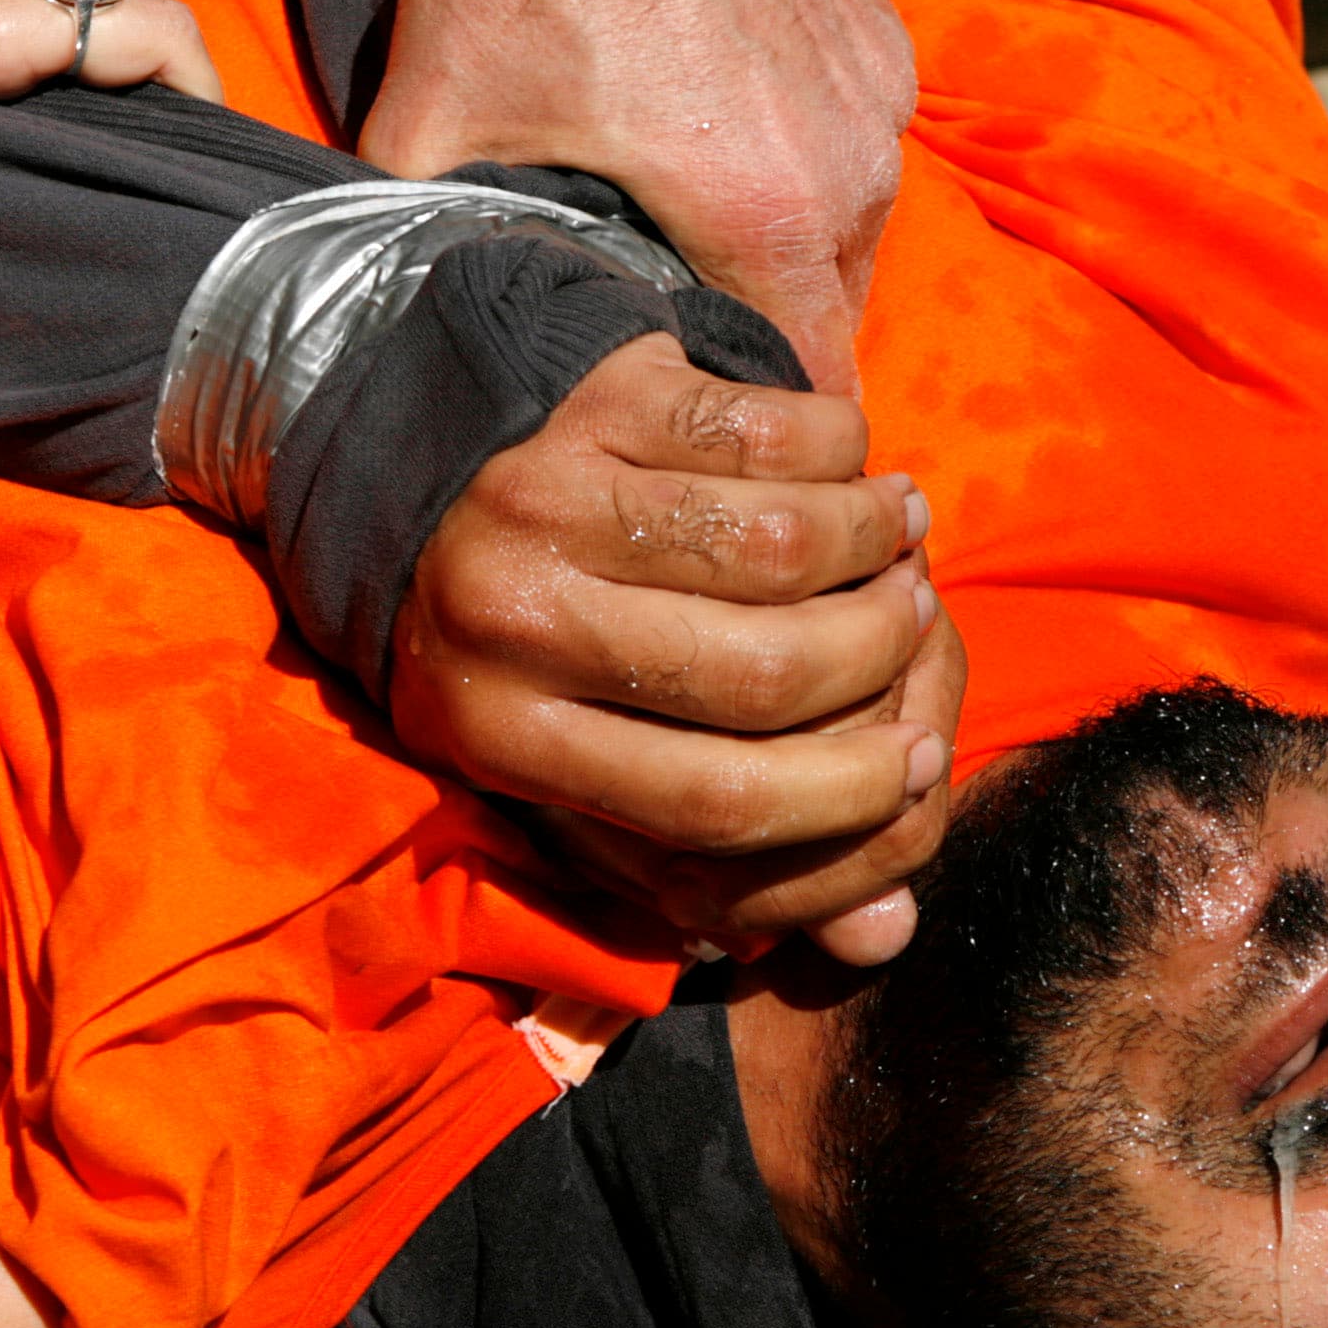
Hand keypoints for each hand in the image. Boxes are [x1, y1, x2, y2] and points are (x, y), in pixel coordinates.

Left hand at [357, 0, 915, 393]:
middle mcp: (848, 174)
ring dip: (791, 261)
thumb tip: (386, 320)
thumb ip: (418, 238)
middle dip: (771, 354)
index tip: (712, 435)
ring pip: (852, 240)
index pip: (809, 396)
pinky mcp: (880, 45)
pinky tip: (735, 146)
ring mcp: (875, 105)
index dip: (761, 431)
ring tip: (709, 250)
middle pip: (834, 326)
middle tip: (692, 352)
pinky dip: (810, 169)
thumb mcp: (436, 118)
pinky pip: (859, 150)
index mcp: (761, 217)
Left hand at [392, 333, 955, 959]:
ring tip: (903, 545)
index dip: (844, 796)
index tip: (919, 764)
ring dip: (874, 545)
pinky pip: (769, 431)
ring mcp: (546, 493)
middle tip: (919, 628)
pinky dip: (840, 451)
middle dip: (878, 660)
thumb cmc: (528, 632)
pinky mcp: (594, 389)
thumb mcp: (580, 756)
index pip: (712, 802)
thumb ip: (728, 855)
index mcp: (504, 740)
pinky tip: (853, 469)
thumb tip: (888, 937)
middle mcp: (512, 619)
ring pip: (780, 543)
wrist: (409, 443)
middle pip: (759, 676)